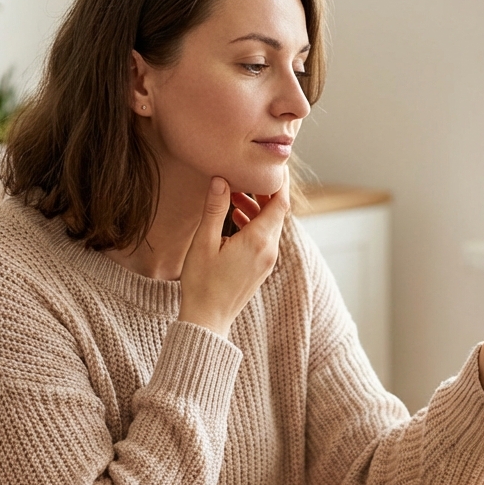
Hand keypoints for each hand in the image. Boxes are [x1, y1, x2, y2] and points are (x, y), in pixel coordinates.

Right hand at [177, 173, 289, 336]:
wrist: (208, 319)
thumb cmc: (202, 283)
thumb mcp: (204, 242)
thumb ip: (214, 209)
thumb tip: (221, 179)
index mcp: (259, 241)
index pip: (281, 202)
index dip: (279, 181)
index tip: (272, 164)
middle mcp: (269, 250)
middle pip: (277, 212)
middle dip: (263, 191)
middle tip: (245, 174)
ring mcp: (267, 261)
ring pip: (270, 225)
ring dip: (256, 207)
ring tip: (232, 195)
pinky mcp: (261, 268)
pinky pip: (265, 238)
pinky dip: (254, 223)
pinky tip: (234, 218)